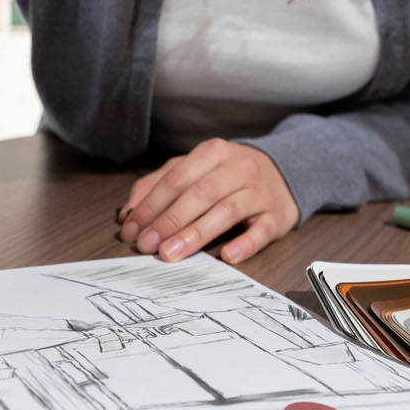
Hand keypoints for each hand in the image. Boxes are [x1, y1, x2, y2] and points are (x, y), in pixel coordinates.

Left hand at [115, 138, 297, 265]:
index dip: (152, 204)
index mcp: (213, 153)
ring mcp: (259, 192)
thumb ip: (158, 184)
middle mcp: (237, 168)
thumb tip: (128, 213)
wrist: (281, 173)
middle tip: (147, 245)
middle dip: (170, 221)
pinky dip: (244, 244)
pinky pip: (260, 231)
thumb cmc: (227, 175)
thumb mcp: (194, 169)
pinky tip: (226, 256)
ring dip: (196, 234)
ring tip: (171, 253)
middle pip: (200, 194)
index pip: (177, 178)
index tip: (132, 229)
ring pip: (226, 211)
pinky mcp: (276, 216)